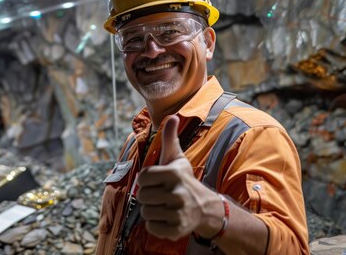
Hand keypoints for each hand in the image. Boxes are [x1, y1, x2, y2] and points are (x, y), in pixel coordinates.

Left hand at [136, 115, 217, 240]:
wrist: (204, 208)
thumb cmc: (184, 180)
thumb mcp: (177, 158)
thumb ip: (170, 138)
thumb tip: (172, 116)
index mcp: (173, 174)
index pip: (141, 178)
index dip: (146, 180)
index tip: (157, 181)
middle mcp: (177, 193)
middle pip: (141, 196)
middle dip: (148, 195)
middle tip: (161, 195)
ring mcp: (178, 213)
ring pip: (145, 212)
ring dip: (151, 210)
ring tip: (164, 206)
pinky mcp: (177, 230)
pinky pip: (151, 228)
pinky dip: (155, 225)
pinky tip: (166, 218)